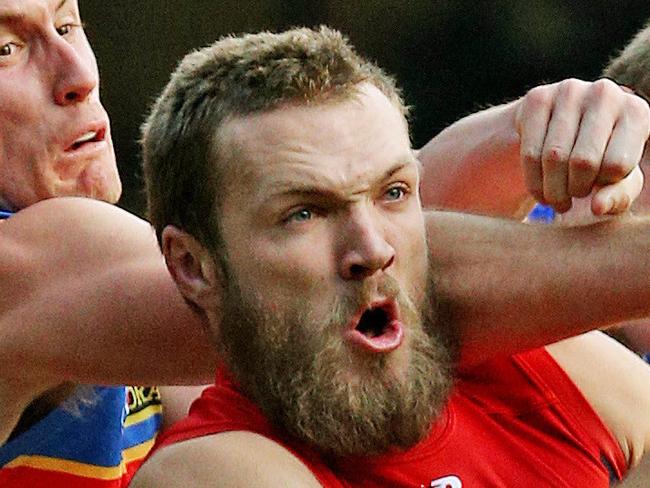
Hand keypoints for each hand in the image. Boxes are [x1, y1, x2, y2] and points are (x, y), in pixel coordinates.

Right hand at [514, 78, 649, 214]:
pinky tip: (540, 188)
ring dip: (552, 191)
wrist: (560, 132)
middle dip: (575, 190)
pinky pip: (530, 152)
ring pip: (553, 158)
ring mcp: (569, 91)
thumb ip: (618, 197)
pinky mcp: (537, 97)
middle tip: (573, 198)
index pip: (617, 165)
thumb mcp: (617, 182)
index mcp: (637, 112)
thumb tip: (597, 206)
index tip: (598, 187)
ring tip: (557, 199)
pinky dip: (534, 181)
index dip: (604, 187)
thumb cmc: (599, 160)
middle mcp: (606, 93)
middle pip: (583, 161)